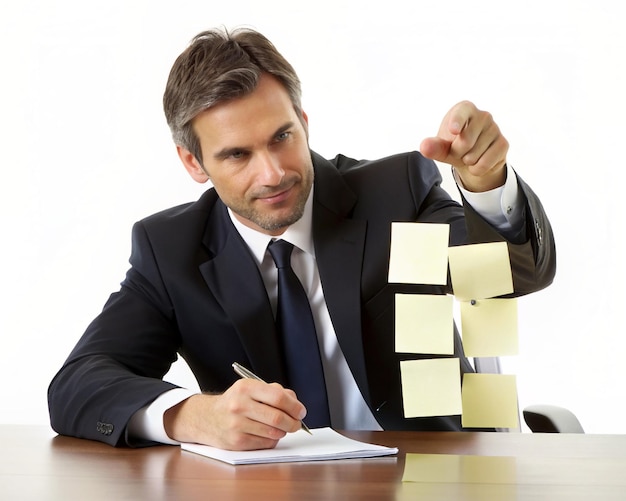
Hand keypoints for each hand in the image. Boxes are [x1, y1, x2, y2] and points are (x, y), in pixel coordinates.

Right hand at [163, 379, 305, 449]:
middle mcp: (240, 405)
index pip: (278, 397)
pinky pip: (265, 443)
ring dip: (283, 432)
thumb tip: (295, 403)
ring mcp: (237, 425)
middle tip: (297, 423)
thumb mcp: (251, 388)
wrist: (206, 418)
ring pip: (274, 432)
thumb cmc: (235, 402)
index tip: (301, 411)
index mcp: (246, 388)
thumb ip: (274, 392)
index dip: (294, 406)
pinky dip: (272, 440)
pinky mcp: (237, 441)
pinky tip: (268, 434)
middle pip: (278, 417)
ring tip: (281, 427)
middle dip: (293, 422)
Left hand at [420, 101, 508, 191]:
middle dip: (457, 153)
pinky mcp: (503, 143)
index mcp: (465, 109)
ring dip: (467, 162)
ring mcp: (495, 128)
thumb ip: (434, 146)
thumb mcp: (441, 147)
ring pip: (474, 155)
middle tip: (459, 150)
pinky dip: (477, 169)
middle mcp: (483, 115)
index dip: (457, 122)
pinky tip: (478, 162)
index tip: (454, 131)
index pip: (462, 112)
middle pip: (465, 142)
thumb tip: (424, 147)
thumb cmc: (454, 144)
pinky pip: (485, 163)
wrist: (472, 157)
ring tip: (469, 155)